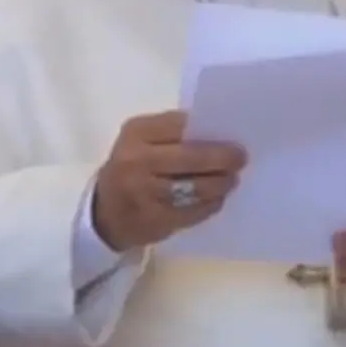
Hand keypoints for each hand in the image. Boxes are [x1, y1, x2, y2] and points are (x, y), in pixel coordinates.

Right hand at [92, 110, 245, 251]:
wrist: (105, 212)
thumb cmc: (130, 166)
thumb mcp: (140, 140)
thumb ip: (171, 132)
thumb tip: (216, 130)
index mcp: (136, 133)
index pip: (180, 126)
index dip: (209, 131)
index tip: (232, 135)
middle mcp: (138, 161)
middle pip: (190, 157)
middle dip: (221, 158)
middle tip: (241, 158)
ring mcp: (146, 193)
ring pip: (195, 188)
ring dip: (220, 184)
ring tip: (231, 180)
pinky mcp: (156, 220)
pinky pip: (193, 212)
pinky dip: (210, 205)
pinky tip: (217, 199)